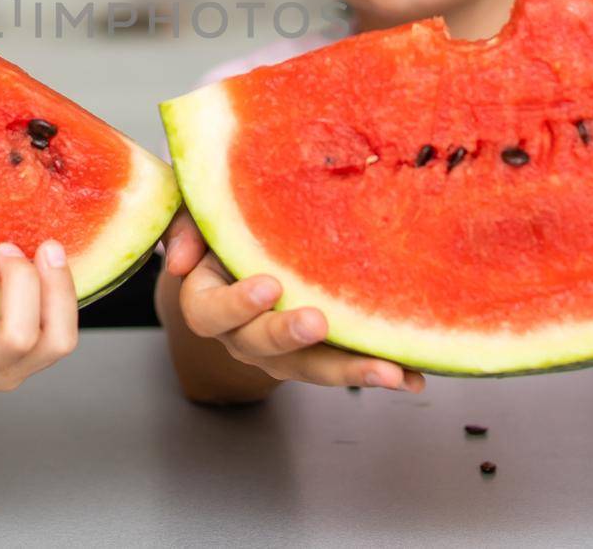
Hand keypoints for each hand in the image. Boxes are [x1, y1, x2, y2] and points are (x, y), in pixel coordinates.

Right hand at [160, 208, 423, 391]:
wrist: (246, 245)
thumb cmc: (221, 226)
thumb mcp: (196, 216)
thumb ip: (186, 227)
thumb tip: (176, 261)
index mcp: (209, 303)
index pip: (211, 313)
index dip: (237, 305)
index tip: (268, 285)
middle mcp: (243, 336)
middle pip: (261, 346)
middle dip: (289, 336)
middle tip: (317, 322)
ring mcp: (283, 351)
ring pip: (311, 368)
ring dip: (350, 370)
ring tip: (389, 371)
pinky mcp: (320, 353)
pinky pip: (347, 365)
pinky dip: (383, 371)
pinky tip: (416, 375)